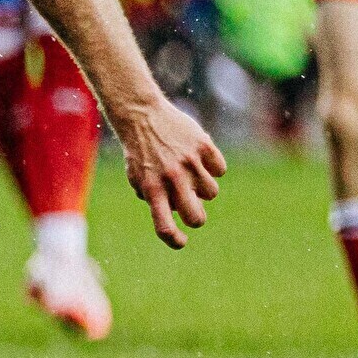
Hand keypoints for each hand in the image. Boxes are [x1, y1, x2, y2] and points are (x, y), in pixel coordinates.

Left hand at [117, 98, 226, 248]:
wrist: (141, 115)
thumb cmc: (139, 151)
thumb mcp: (137, 176)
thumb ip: (153, 197)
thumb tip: (174, 212)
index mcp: (151, 189)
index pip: (164, 225)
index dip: (174, 239)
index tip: (181, 242)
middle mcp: (171, 177)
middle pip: (196, 216)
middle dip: (197, 218)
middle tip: (193, 210)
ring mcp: (189, 161)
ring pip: (212, 193)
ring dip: (204, 189)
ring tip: (191, 174)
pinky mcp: (203, 146)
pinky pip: (220, 170)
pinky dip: (213, 168)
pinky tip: (199, 158)